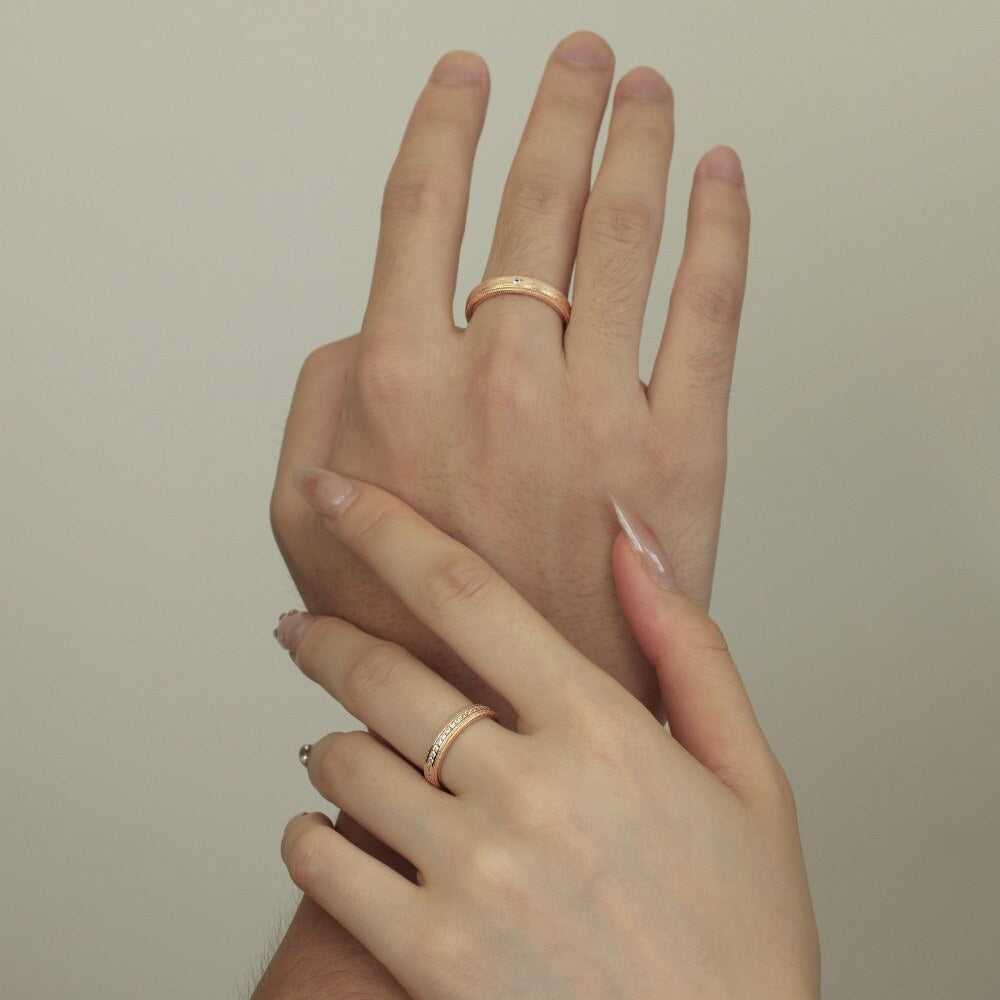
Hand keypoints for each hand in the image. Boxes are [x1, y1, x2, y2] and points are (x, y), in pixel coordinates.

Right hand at [270, 31, 749, 724]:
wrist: (511, 709)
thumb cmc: (413, 622)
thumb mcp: (308, 518)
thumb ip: (320, 402)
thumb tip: (365, 331)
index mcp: (398, 379)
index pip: (422, 205)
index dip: (446, 123)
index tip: (466, 79)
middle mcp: (497, 376)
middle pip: (535, 197)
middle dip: (562, 107)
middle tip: (581, 60)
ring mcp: (596, 405)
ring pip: (625, 229)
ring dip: (639, 140)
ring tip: (647, 94)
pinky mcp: (681, 445)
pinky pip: (712, 305)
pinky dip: (723, 227)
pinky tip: (721, 179)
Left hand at [275, 470, 818, 999]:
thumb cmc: (739, 931)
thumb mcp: (749, 775)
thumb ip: (688, 644)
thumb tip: (633, 536)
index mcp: (604, 731)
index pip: (464, 592)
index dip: (383, 528)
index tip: (333, 494)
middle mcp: (529, 792)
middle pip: (379, 671)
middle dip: (322, 635)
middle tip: (301, 627)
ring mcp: (472, 877)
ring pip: (339, 763)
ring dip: (329, 741)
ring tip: (342, 745)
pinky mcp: (430, 957)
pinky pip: (321, 864)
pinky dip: (310, 835)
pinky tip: (339, 833)